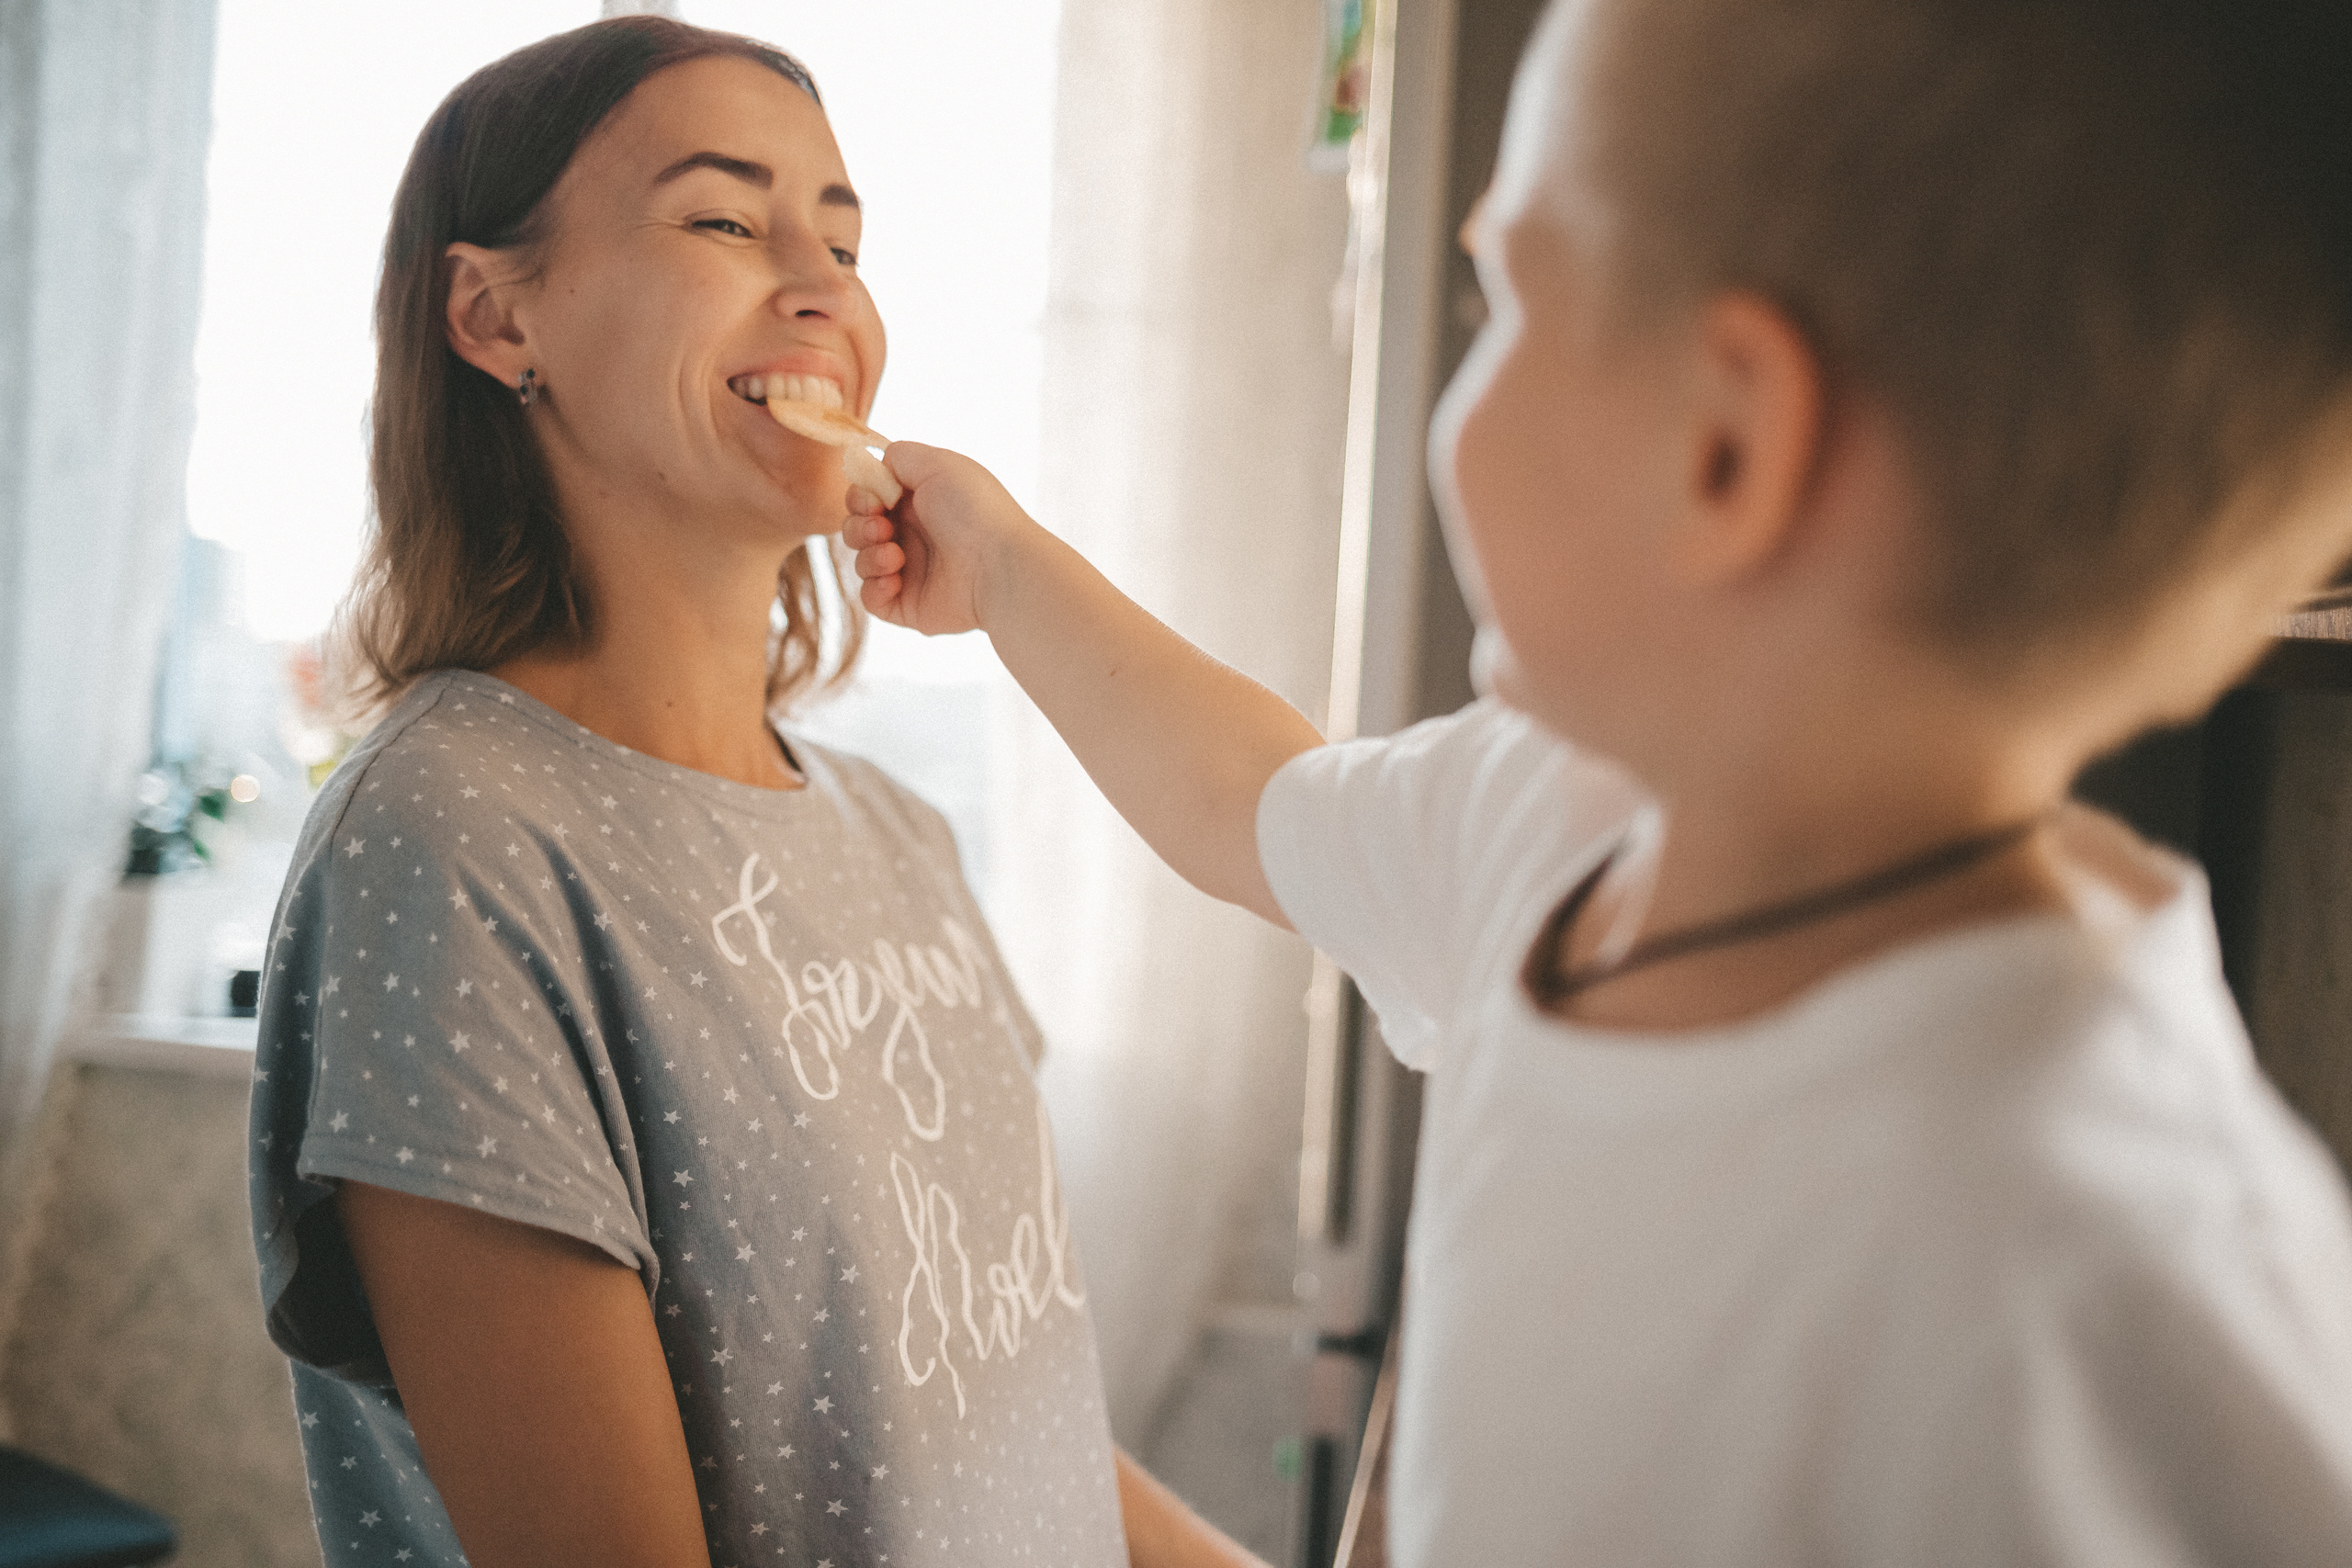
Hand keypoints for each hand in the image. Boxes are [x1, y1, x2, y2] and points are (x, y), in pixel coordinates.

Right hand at [844, 441, 1035, 636]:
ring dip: (868, 555)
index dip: (861, 497)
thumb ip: (899, 457)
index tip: (874, 499)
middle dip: (859, 525)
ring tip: (895, 555)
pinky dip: (874, 587)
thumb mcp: (937, 464)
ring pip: (861, 562)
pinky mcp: (909, 605)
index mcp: (919, 502)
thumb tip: (876, 466)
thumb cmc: (974, 510)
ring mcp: (911, 572)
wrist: (999, 564)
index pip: (870, 497)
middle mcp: (914, 536)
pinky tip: (894, 578)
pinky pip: (871, 599)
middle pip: (859, 528)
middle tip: (881, 527)